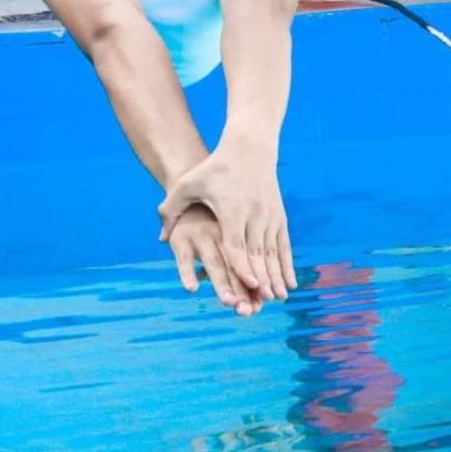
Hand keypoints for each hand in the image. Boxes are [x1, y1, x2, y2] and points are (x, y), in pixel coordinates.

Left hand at [159, 148, 296, 303]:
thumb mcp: (189, 183)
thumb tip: (161, 238)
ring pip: (273, 252)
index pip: (237, 243)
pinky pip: (284, 245)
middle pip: (257, 252)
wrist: (249, 148)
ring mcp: (269, 216)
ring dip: (275, 276)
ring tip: (276, 299)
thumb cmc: (214, 168)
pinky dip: (286, 265)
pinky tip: (289, 284)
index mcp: (232, 209)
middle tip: (262, 303)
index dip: (242, 265)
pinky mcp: (279, 216)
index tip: (247, 285)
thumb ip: (172, 208)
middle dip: (260, 279)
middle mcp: (254, 214)